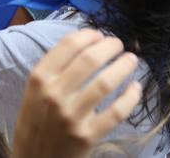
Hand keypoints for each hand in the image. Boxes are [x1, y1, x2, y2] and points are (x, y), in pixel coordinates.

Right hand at [11, 29, 141, 157]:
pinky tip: (136, 88)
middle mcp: (54, 94)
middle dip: (109, 47)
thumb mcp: (34, 92)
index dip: (88, 35)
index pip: (68, 46)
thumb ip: (53, 71)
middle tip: (119, 44)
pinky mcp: (88, 135)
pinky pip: (116, 112)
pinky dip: (130, 97)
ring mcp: (72, 115)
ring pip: (105, 83)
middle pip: (89, 60)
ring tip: (131, 60)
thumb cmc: (35, 122)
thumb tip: (84, 46)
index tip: (99, 34)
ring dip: (123, 67)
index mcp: (39, 79)